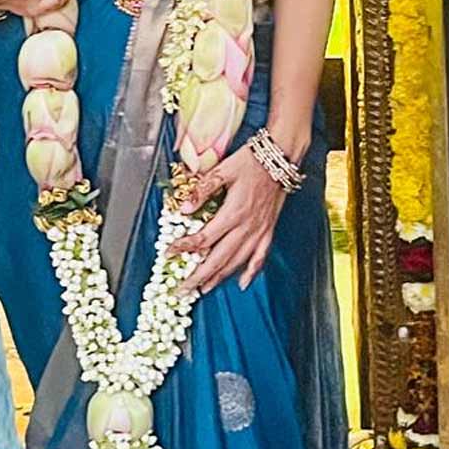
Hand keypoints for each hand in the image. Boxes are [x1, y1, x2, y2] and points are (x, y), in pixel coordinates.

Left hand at [174, 145, 287, 293]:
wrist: (279, 158)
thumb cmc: (250, 162)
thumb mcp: (222, 170)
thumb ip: (202, 190)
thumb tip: (183, 209)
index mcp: (233, 213)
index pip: (204, 238)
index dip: (184, 247)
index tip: (169, 253)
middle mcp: (246, 227)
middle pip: (218, 259)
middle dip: (198, 276)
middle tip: (183, 290)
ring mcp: (259, 231)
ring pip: (237, 262)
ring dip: (219, 278)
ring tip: (204, 289)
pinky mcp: (268, 230)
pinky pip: (260, 257)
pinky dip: (251, 272)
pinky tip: (242, 283)